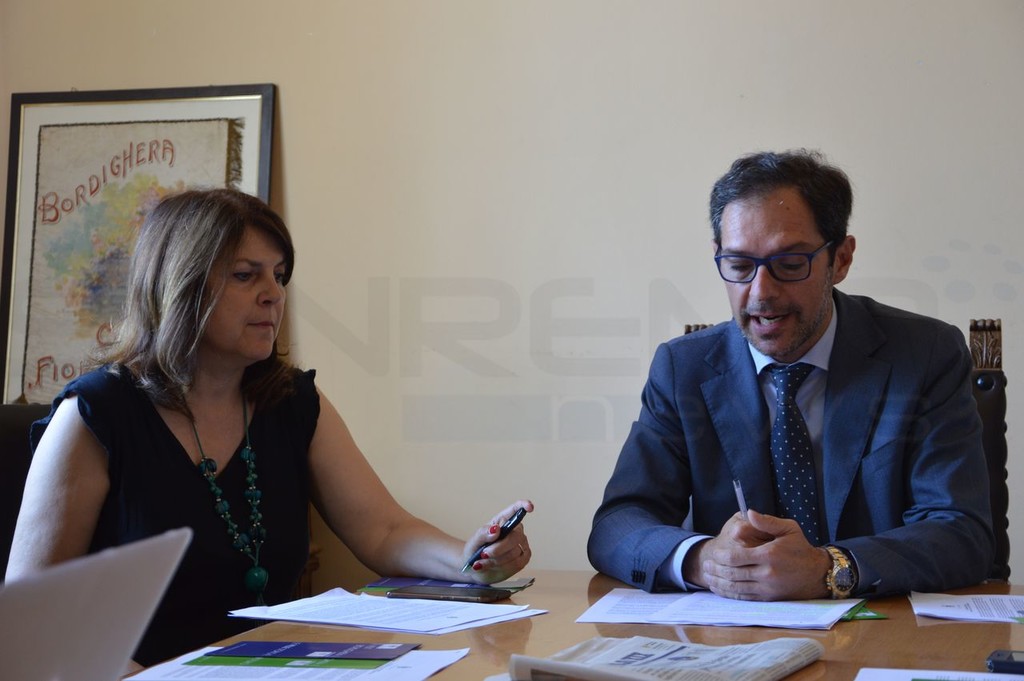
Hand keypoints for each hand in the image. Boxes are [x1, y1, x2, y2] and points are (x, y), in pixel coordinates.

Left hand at [461, 500, 533, 582]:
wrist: (476, 568)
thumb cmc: (475, 550)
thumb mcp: (474, 541)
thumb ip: (483, 534)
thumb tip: (496, 529)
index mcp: (503, 520)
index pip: (516, 509)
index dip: (524, 505)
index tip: (529, 507)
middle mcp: (515, 530)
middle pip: (514, 537)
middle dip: (498, 548)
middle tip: (484, 554)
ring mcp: (521, 545)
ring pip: (514, 553)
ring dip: (496, 560)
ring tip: (483, 561)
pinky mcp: (523, 559)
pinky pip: (516, 563)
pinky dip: (502, 567)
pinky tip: (491, 566)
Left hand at [688, 510, 831, 600]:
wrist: (818, 575)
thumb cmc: (801, 548)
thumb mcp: (789, 528)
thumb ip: (767, 521)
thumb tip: (749, 513)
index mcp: (769, 554)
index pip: (737, 557)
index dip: (721, 556)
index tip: (714, 553)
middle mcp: (767, 573)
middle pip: (733, 573)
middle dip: (716, 570)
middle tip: (705, 565)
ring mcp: (767, 588)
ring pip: (736, 588)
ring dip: (719, 583)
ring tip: (707, 576)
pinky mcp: (769, 598)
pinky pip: (744, 598)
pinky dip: (729, 594)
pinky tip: (720, 589)